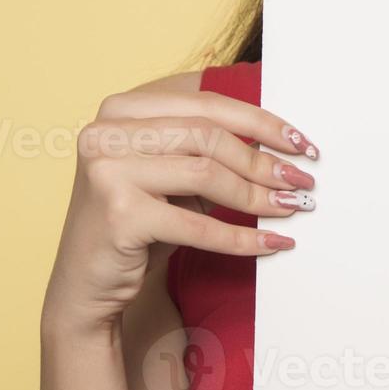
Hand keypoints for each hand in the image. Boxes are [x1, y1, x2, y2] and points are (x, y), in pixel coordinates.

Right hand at [42, 83, 318, 336]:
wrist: (87, 286)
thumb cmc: (138, 222)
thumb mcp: (170, 173)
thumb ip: (208, 148)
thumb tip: (283, 144)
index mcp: (122, 108)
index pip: (205, 103)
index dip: (260, 121)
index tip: (300, 142)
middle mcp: (106, 132)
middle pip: (208, 135)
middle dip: (263, 160)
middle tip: (302, 182)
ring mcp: (107, 171)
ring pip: (206, 173)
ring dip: (258, 195)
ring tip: (291, 208)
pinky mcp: (118, 215)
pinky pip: (197, 224)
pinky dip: (240, 236)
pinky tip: (271, 242)